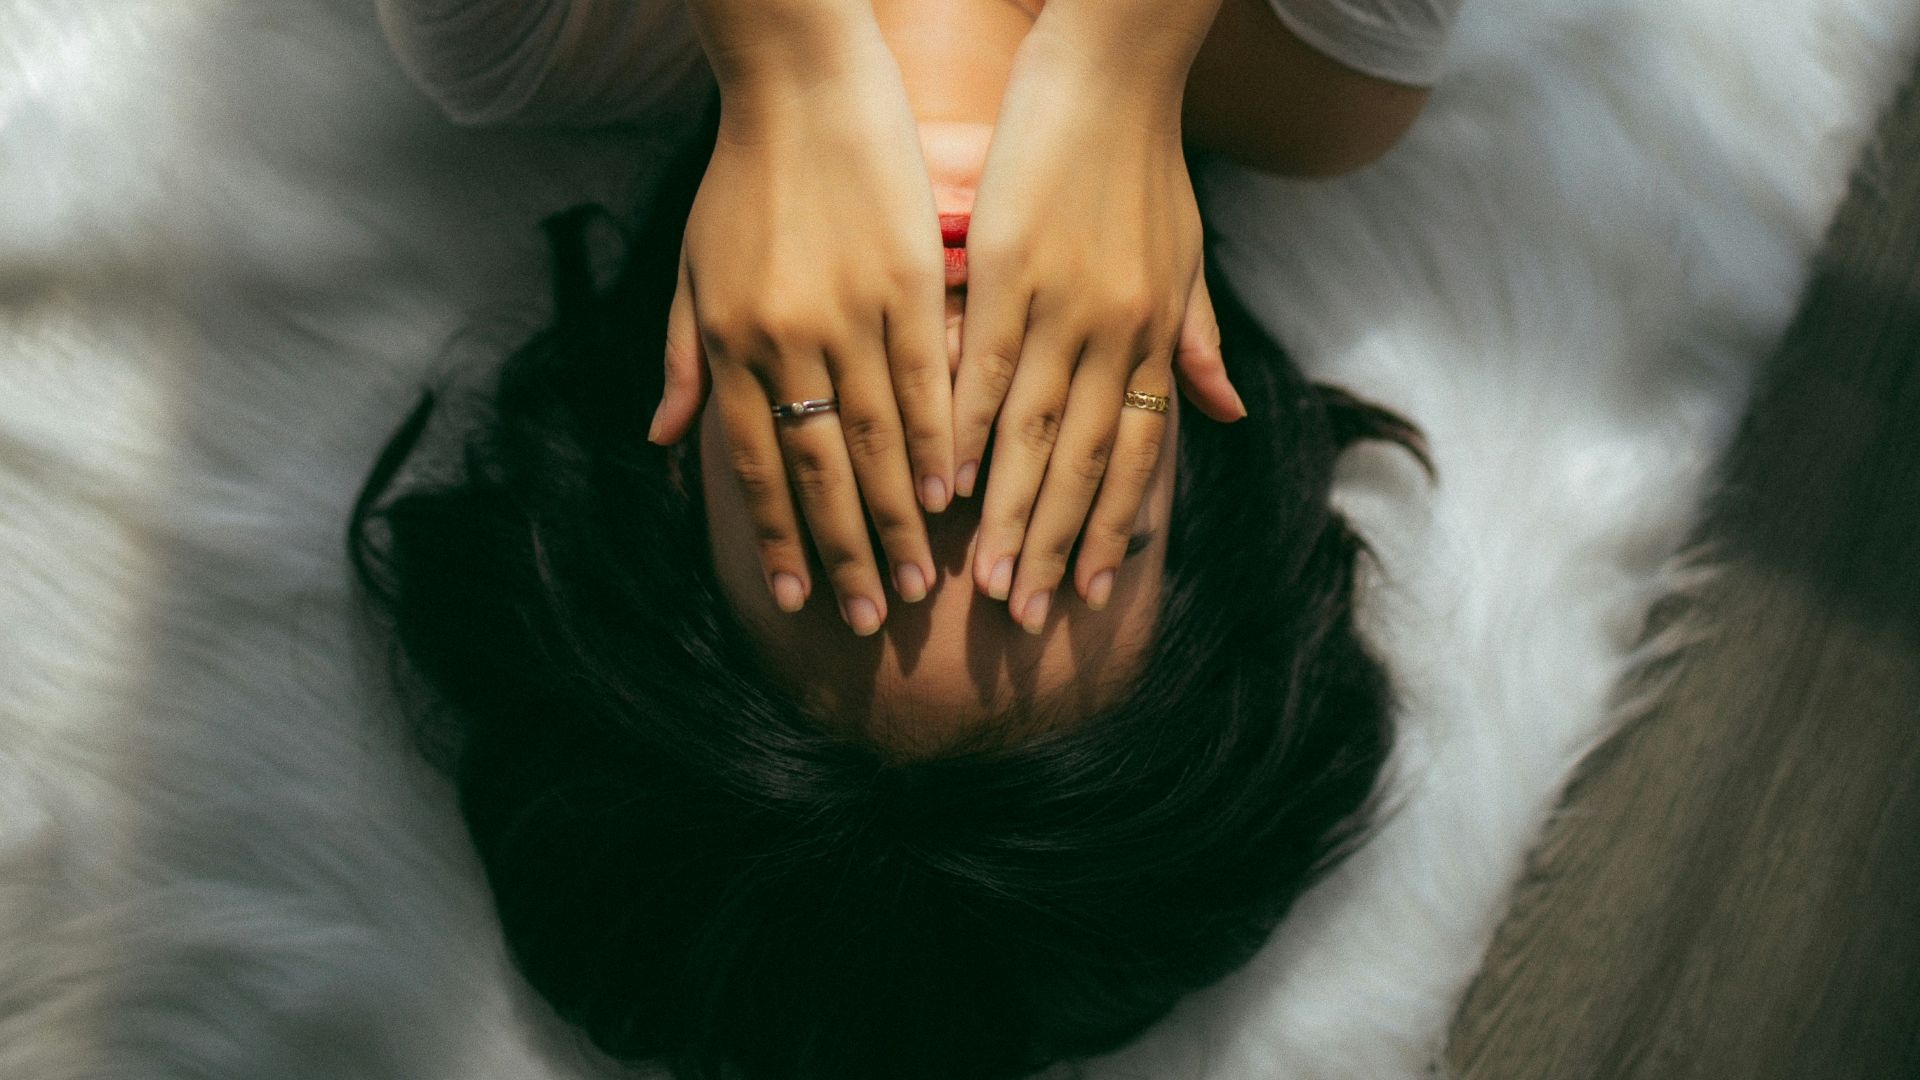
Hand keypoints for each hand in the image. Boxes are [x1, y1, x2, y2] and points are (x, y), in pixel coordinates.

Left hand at [648, 8, 950, 636]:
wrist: (800, 85)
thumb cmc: (741, 179)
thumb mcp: (691, 269)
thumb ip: (684, 360)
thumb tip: (666, 445)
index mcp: (729, 341)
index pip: (752, 464)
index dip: (774, 535)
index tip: (793, 597)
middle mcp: (785, 340)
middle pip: (818, 469)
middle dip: (843, 551)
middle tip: (872, 619)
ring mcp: (849, 312)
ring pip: (876, 438)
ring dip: (897, 516)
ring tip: (920, 579)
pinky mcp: (906, 281)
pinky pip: (925, 379)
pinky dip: (938, 440)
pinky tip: (952, 491)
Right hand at [954, 20, 1243, 633]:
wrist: (1116, 70)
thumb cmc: (1147, 162)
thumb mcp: (1189, 257)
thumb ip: (1198, 340)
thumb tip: (1226, 416)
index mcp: (1154, 334)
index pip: (1135, 455)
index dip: (1113, 528)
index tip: (1090, 594)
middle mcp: (1116, 334)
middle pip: (1083, 462)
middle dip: (1056, 545)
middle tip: (1027, 616)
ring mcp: (1062, 304)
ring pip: (1033, 433)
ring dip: (1007, 512)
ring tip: (981, 580)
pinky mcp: (1009, 269)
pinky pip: (984, 366)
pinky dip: (963, 428)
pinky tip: (942, 481)